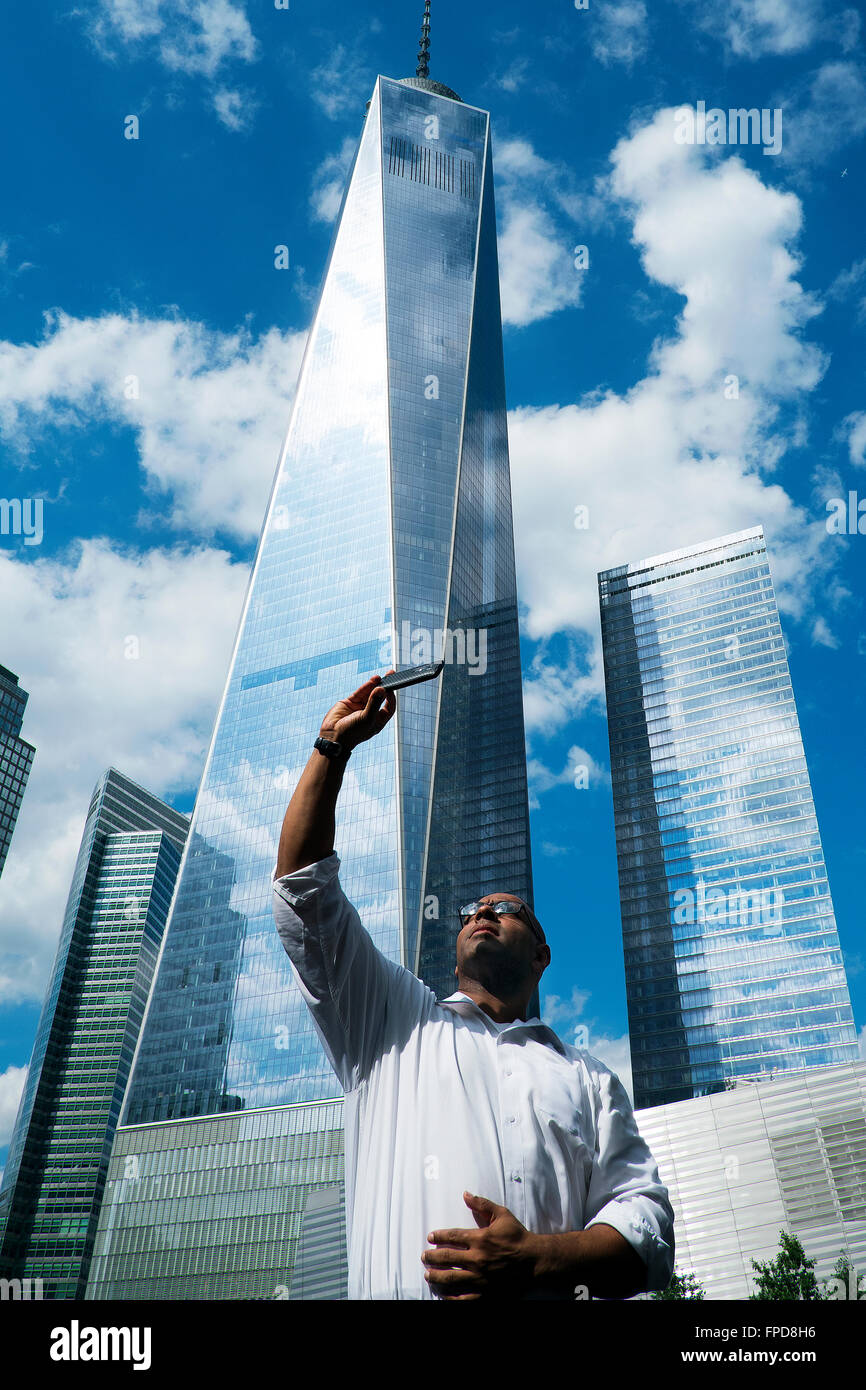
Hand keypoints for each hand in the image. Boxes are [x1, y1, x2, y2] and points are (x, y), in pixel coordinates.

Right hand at [319, 673, 395, 750]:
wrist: (333, 736)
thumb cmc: (352, 733)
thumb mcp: (366, 718)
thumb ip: (374, 703)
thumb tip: (382, 689)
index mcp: (378, 720)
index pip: (389, 707)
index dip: (391, 697)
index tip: (393, 688)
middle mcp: (370, 713)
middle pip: (380, 697)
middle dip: (385, 686)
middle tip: (391, 674)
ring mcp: (360, 707)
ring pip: (369, 693)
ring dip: (374, 684)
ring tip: (379, 677)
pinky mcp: (350, 702)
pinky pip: (359, 693)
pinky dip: (365, 686)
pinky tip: (372, 680)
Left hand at [421, 1192, 539, 1299]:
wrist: (534, 1261)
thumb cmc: (518, 1237)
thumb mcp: (502, 1215)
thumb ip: (482, 1204)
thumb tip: (465, 1194)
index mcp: (480, 1238)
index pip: (452, 1236)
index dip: (438, 1236)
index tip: (430, 1237)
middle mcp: (477, 1258)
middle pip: (446, 1258)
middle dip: (432, 1257)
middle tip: (424, 1257)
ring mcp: (480, 1277)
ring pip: (451, 1278)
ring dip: (437, 1276)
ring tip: (429, 1275)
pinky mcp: (486, 1292)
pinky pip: (463, 1297)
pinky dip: (451, 1296)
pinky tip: (443, 1293)